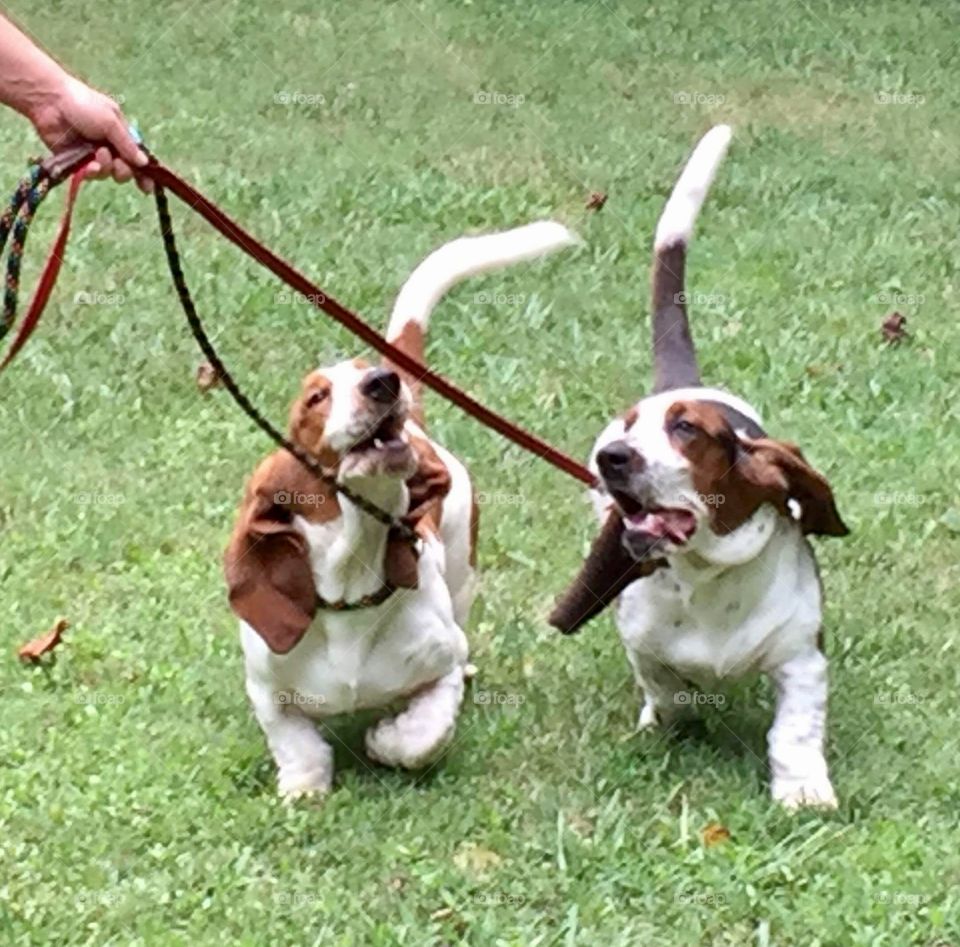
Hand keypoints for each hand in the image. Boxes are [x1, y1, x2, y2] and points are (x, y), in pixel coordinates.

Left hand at [30, 76, 151, 191]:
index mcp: (121, 135)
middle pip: (126, 170)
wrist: (49, 101)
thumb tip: (144, 164)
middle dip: (124, 171)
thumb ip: (128, 145)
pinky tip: (89, 165)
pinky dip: (93, 172)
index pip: (138, 158)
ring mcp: (93, 155)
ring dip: (107, 167)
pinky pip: (91, 175)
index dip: (145, 173)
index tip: (149, 186)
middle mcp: (109, 147)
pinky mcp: (77, 162)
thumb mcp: (111, 121)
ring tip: (98, 154)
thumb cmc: (83, 104)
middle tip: (118, 164)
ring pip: (109, 174)